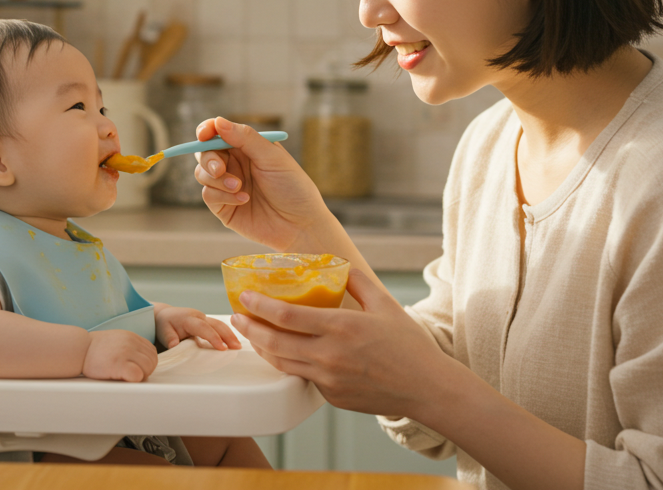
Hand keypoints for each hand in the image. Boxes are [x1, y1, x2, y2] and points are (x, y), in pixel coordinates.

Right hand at [82, 329, 157, 381]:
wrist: (78, 349)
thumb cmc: (95, 350)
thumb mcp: (117, 340)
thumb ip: (131, 347)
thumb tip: (144, 362)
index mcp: (132, 337)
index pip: (152, 352)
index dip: (147, 363)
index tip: (136, 368)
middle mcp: (131, 343)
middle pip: (152, 361)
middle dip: (145, 371)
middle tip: (131, 375)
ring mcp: (125, 352)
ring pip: (148, 368)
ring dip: (140, 376)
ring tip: (125, 377)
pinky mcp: (118, 364)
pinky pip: (137, 375)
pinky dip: (134, 379)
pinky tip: (122, 378)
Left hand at [154, 304, 241, 349]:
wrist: (164, 316)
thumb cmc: (164, 324)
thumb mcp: (163, 330)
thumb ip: (169, 337)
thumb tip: (174, 345)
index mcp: (189, 318)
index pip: (204, 328)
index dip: (214, 337)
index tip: (222, 348)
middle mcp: (199, 316)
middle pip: (216, 324)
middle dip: (228, 335)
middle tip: (237, 347)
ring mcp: (204, 318)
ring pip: (220, 325)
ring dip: (230, 335)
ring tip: (238, 346)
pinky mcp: (207, 322)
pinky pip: (219, 327)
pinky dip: (227, 334)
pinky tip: (233, 343)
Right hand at [193, 117, 337, 251]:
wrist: (300, 225)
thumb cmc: (293, 187)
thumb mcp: (272, 157)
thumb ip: (245, 138)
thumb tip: (218, 121)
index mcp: (246, 148)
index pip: (218, 133)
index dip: (207, 130)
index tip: (204, 135)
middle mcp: (235, 165)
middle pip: (205, 153)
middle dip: (208, 159)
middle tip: (220, 169)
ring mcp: (227, 186)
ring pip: (202, 173)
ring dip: (217, 179)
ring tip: (239, 186)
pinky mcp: (224, 207)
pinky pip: (208, 195)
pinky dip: (223, 196)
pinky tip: (244, 199)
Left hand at [229, 269, 454, 419]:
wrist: (426, 388)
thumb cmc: (409, 345)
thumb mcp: (386, 305)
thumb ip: (359, 282)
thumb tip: (339, 265)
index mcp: (342, 328)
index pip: (287, 317)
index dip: (260, 306)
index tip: (244, 297)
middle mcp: (330, 355)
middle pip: (275, 342)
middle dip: (249, 328)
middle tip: (236, 316)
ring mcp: (328, 379)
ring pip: (282, 363)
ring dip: (262, 348)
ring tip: (253, 335)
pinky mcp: (331, 396)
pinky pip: (303, 378)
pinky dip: (290, 364)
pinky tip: (285, 353)